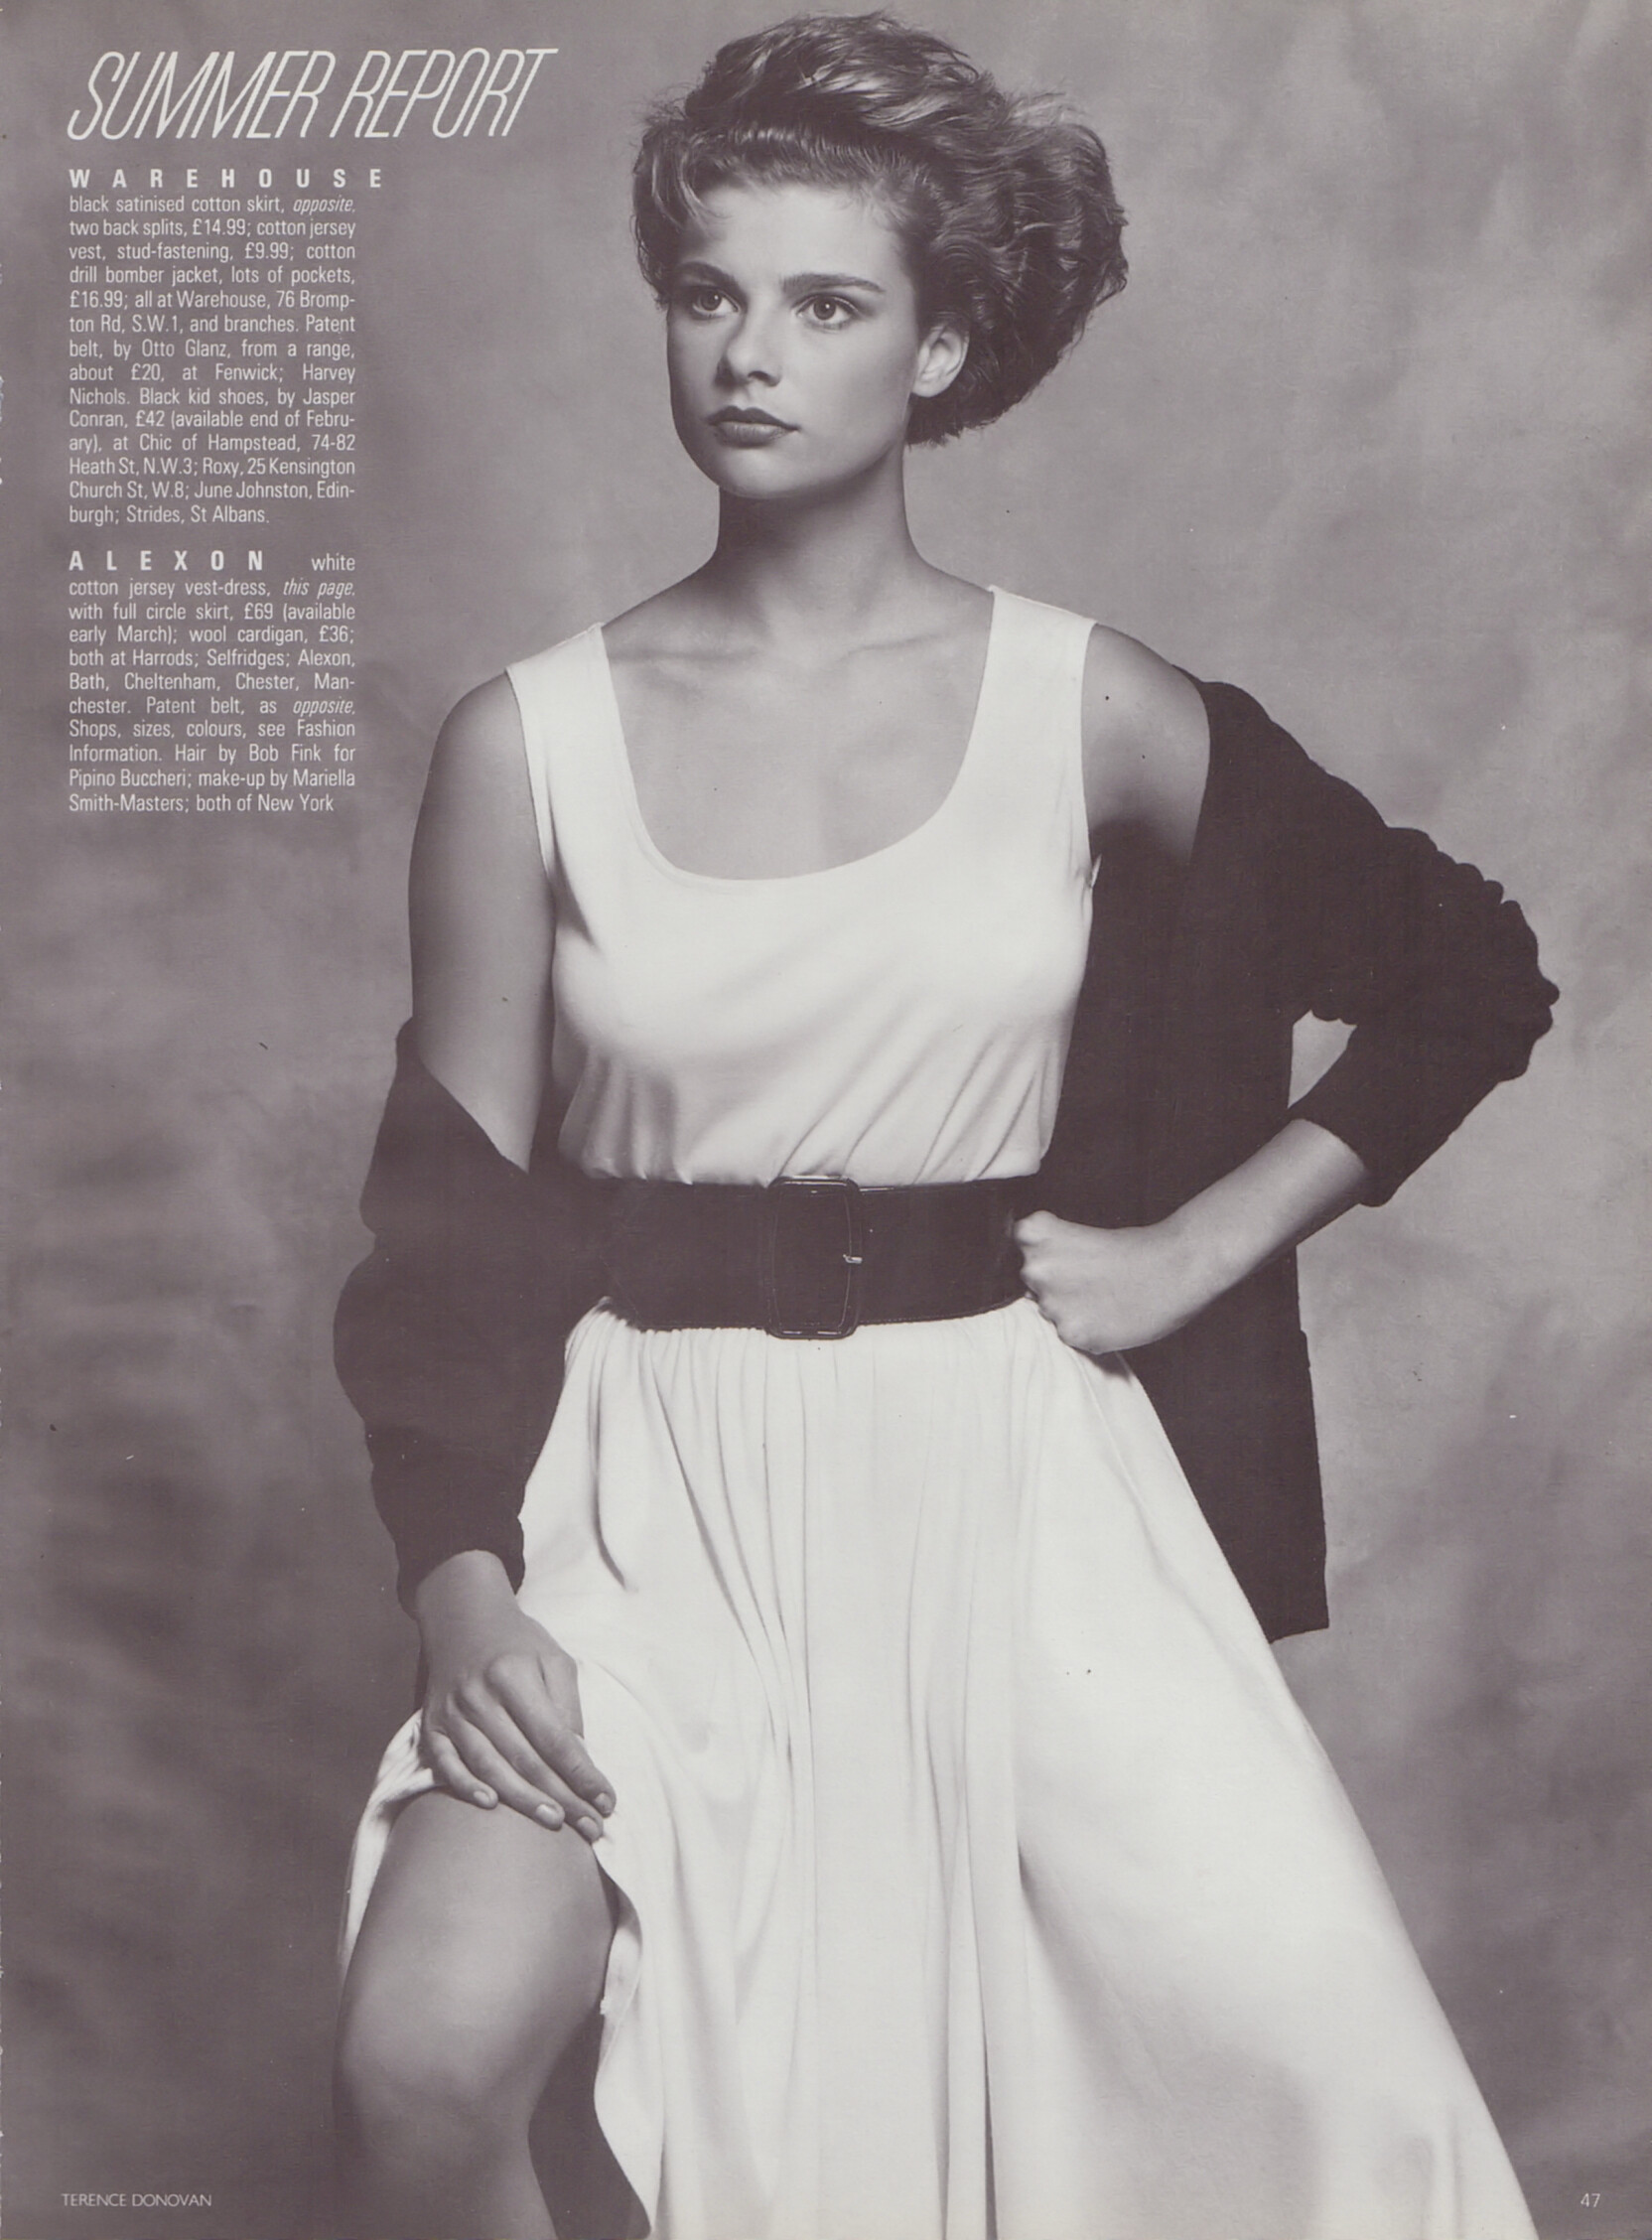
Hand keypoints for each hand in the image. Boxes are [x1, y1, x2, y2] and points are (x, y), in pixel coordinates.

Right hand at [414, 1553, 614, 1841]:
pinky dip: (465, 1786)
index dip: (581, 1773)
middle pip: (524, 1758)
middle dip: (561, 1797)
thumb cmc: (518, 1643)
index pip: (553, 1737)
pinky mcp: (431, 1725)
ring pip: (488, 1766)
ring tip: (555, 1823)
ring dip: (522, 1801)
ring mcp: (452, 1712)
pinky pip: (445, 1764)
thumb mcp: (554, 1659)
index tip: (606, 1799)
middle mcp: (480, 1696)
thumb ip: (568, 1707)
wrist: (462, 1619)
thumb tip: (580, 1759)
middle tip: (590, 1826)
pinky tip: (491, 1805)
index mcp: (514, 1675)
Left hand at [1014, 1210, 1213, 1355]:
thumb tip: (1029, 1282)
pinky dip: (1087, 1329)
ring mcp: (1052, 1303)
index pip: (1015, 1250)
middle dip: (1054, 1285)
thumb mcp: (1079, 1233)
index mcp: (1035, 1235)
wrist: (1176, 1267)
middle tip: (1091, 1281)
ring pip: (1049, 1312)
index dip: (1041, 1256)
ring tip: (1105, 1298)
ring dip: (1070, 1309)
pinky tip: (1110, 1314)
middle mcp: (1035, 1268)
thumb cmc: (1135, 1248)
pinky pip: (1069, 1335)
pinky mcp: (1072, 1332)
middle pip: (1029, 1284)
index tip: (1062, 1259)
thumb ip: (1048, 1253)